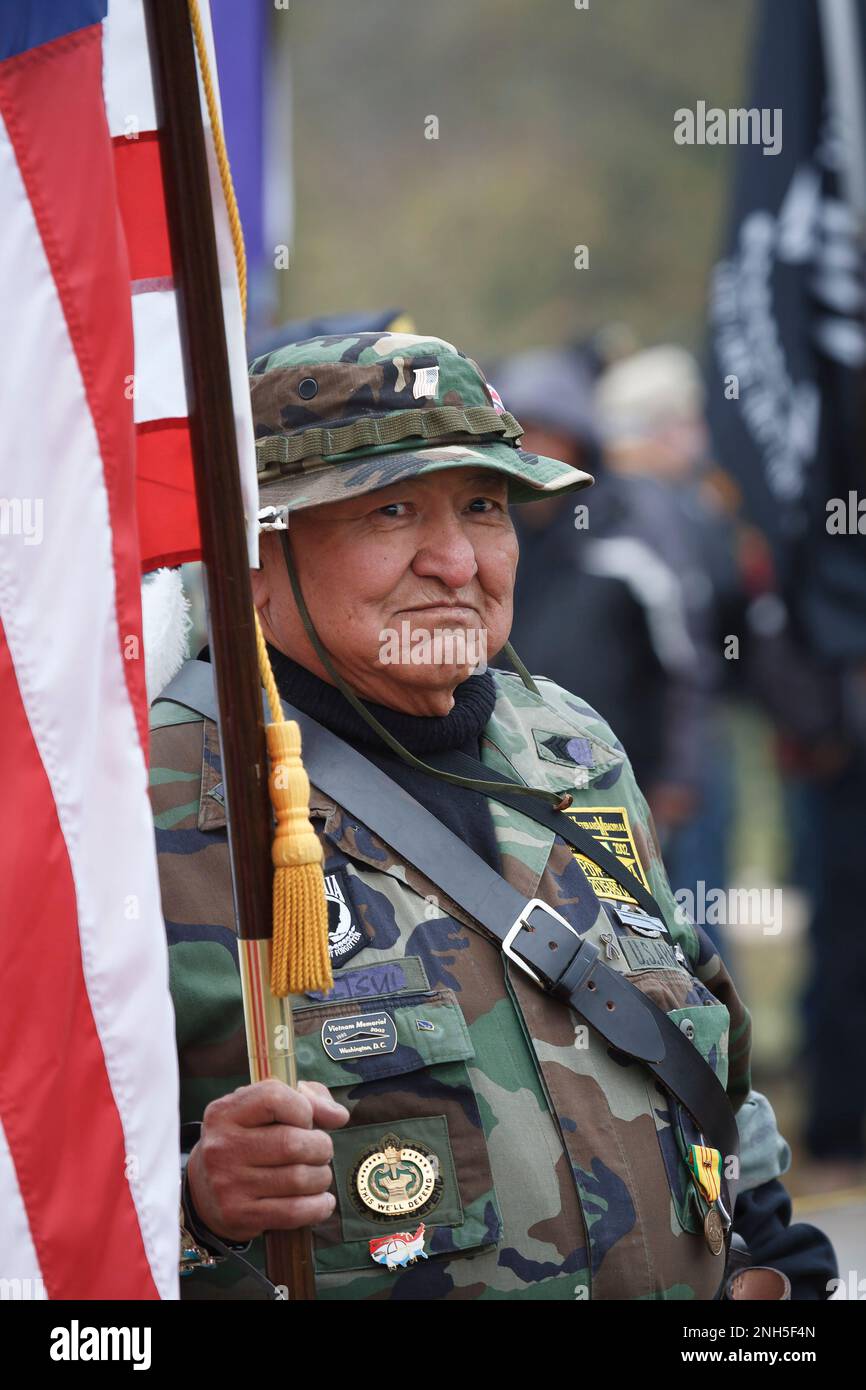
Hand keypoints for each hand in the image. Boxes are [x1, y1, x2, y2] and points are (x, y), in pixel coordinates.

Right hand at [186, 1079, 349, 1242]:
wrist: (205, 1190)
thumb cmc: (247, 1140)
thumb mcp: (264, 1109)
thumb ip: (307, 1098)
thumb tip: (338, 1116)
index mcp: (225, 1112)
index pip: (274, 1097)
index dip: (303, 1108)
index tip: (307, 1121)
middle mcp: (222, 1146)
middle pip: (292, 1143)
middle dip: (321, 1147)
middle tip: (320, 1151)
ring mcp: (228, 1184)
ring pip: (299, 1178)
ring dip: (321, 1176)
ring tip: (317, 1174)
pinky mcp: (239, 1215)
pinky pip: (294, 1212)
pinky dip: (318, 1206)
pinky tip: (322, 1200)